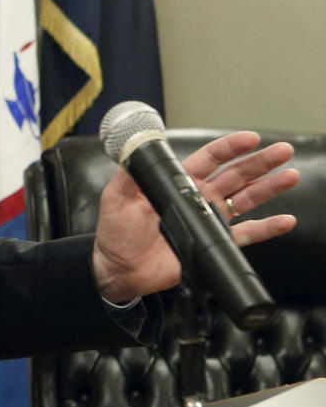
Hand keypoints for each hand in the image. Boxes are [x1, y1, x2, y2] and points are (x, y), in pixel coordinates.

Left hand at [92, 132, 298, 303]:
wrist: (120, 268)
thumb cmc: (116, 232)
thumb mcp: (118, 197)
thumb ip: (130, 175)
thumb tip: (134, 151)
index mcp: (177, 183)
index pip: (209, 158)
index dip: (229, 147)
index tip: (249, 138)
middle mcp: (197, 197)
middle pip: (235, 174)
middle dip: (259, 162)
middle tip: (282, 151)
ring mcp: (208, 219)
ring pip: (245, 199)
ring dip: (268, 188)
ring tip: (289, 175)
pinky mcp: (213, 243)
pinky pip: (245, 235)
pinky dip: (266, 228)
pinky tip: (285, 220)